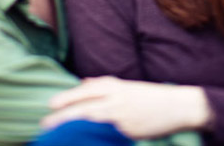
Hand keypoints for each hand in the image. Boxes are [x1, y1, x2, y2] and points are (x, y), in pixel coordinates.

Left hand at [41, 76, 211, 138]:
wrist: (177, 106)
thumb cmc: (150, 95)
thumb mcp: (126, 85)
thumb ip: (104, 84)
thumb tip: (83, 83)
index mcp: (114, 86)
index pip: (85, 91)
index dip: (67, 97)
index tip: (51, 104)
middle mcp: (116, 99)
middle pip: (84, 107)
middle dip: (64, 116)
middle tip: (46, 124)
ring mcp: (122, 116)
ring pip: (92, 123)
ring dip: (74, 129)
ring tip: (58, 136)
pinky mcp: (129, 131)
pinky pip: (106, 136)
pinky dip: (93, 139)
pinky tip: (82, 142)